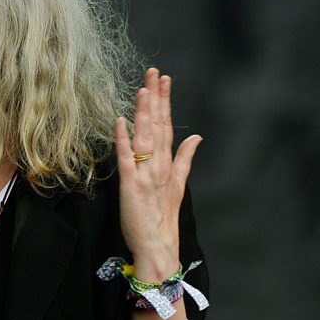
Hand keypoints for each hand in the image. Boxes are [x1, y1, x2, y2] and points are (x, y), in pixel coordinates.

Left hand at [114, 68, 200, 282]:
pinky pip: (126, 158)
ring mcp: (146, 173)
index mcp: (168, 163)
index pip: (168, 124)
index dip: (165, 100)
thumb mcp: (178, 185)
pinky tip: (121, 121)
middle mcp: (159, 164)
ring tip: (143, 88)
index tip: (164, 79)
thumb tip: (197, 137)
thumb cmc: (162, 219)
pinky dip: (124, 140)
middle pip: (158, 124)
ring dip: (144, 112)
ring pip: (145, 136)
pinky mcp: (131, 185)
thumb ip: (186, 158)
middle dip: (156, 97)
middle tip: (154, 72)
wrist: (158, 248)